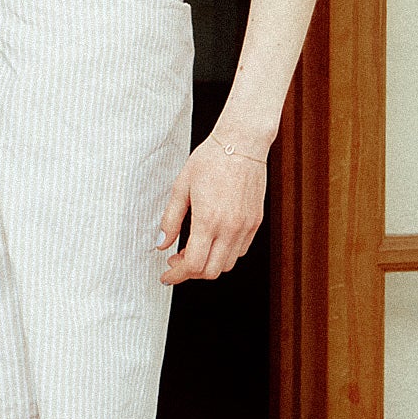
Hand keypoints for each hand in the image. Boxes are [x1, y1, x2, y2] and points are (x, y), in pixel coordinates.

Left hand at [155, 137, 266, 283]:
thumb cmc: (210, 159)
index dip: (176, 275)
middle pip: (210, 271)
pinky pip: (240, 250)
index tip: (166, 275)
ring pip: (227, 264)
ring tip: (193, 249)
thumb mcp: (181, 188)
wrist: (242, 143)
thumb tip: (161, 243)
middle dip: (190, 273)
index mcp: (208, 220)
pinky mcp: (255, 222)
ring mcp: (246, 226)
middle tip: (176, 262)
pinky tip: (212, 240)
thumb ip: (170, 219)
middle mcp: (230, 228)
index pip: (193, 264)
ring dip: (208, 264)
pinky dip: (224, 254)